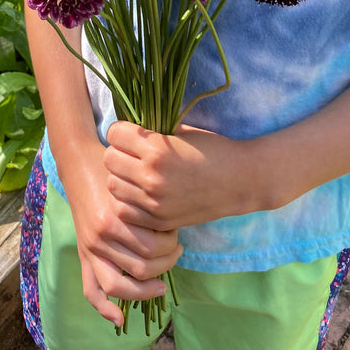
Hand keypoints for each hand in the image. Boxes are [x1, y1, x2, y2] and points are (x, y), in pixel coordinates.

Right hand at [61, 138, 182, 325]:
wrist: (80, 162)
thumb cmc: (112, 168)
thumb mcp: (133, 179)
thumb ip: (150, 202)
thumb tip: (177, 221)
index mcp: (117, 216)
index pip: (155, 246)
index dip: (172, 243)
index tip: (177, 231)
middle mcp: (102, 236)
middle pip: (142, 267)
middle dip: (166, 263)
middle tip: (177, 250)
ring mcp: (91, 248)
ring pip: (121, 285)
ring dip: (146, 288)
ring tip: (161, 281)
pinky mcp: (84, 254)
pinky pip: (91, 289)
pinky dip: (104, 308)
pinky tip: (120, 319)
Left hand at [104, 121, 267, 229]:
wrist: (240, 181)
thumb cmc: (212, 149)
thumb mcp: (180, 132)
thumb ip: (151, 132)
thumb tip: (124, 130)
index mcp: (157, 149)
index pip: (114, 134)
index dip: (121, 131)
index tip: (131, 133)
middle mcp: (151, 176)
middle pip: (109, 159)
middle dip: (118, 152)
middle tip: (132, 153)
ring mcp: (154, 201)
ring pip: (113, 185)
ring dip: (121, 177)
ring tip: (136, 173)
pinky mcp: (159, 219)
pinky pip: (124, 210)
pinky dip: (128, 200)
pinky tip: (142, 193)